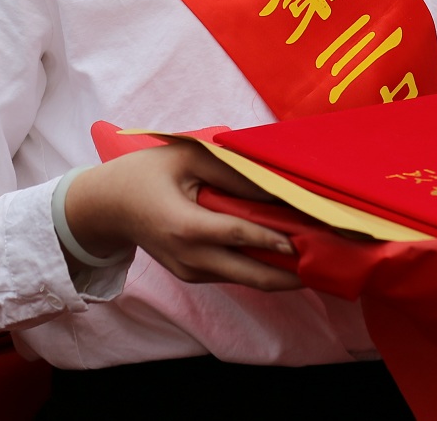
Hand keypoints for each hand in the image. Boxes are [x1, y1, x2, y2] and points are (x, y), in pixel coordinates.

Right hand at [64, 143, 301, 291]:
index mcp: (186, 228)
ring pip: (247, 279)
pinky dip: (261, 266)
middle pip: (254, 275)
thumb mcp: (185, 157)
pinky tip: (287, 254)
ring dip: (281, 271)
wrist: (106, 207)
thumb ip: (230, 169)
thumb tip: (273, 182)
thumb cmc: (144, 174)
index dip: (279, 237)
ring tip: (318, 257)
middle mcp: (191, 259)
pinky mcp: (193, 275)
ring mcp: (192, 272)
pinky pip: (234, 274)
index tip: (314, 235)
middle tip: (330, 262)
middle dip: (294, 273)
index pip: (243, 236)